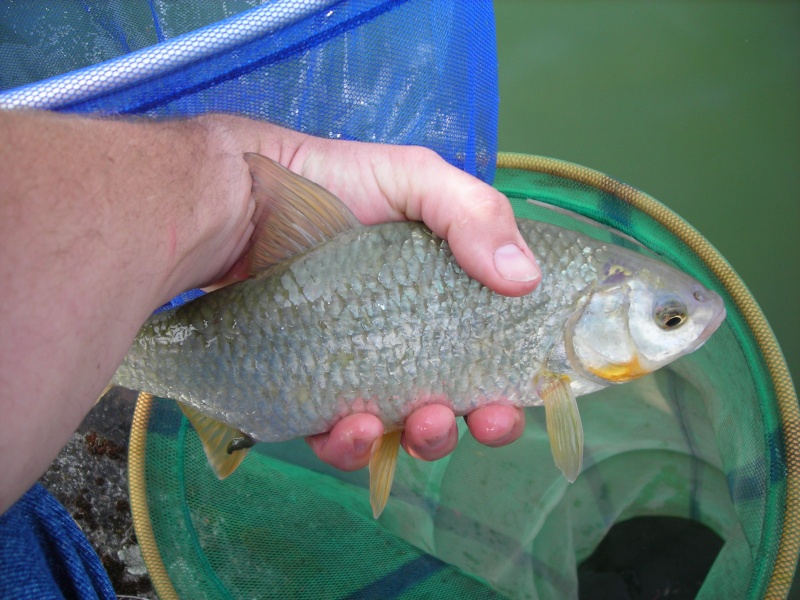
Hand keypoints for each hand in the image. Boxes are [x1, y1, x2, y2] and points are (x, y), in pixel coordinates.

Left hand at [204, 117, 539, 469]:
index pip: (486, 358)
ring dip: (422, 441)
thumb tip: (526, 278)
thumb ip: (476, 213)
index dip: (507, 389)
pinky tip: (354, 426)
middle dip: (471, 423)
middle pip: (450, 405)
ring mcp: (357, 369)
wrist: (245, 198)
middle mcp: (404, 342)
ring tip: (421, 422)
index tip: (513, 401)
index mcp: (441, 301)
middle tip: (480, 418)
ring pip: (398, 432)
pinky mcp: (311, 387)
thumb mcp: (416, 180)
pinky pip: (335, 436)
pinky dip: (351, 445)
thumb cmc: (335, 183)